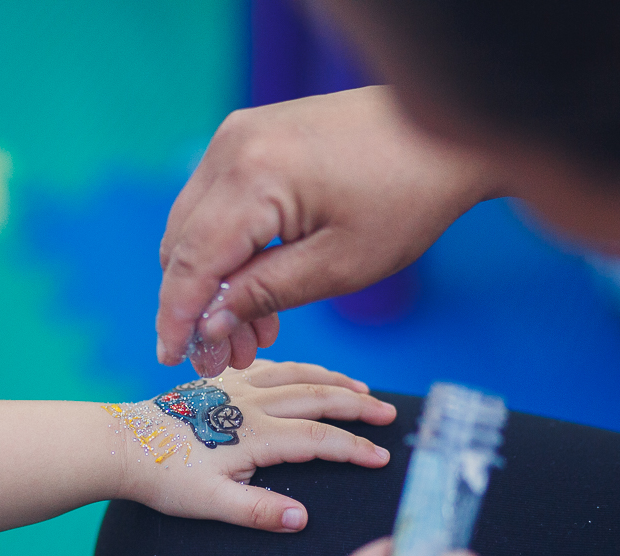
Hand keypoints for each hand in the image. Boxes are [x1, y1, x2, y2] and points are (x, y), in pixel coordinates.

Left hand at [111, 360, 395, 531]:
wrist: (121, 444)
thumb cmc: (165, 477)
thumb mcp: (211, 505)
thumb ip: (259, 512)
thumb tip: (303, 518)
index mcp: (254, 434)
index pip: (318, 438)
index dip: (354, 448)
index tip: (382, 458)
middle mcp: (251, 403)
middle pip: (317, 396)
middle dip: (358, 404)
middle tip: (389, 412)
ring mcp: (235, 388)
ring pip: (297, 374)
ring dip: (333, 379)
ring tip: (361, 387)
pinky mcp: (219, 382)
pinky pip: (269, 365)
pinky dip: (297, 366)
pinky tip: (305, 371)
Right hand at [156, 86, 498, 375]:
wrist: (447, 132)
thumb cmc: (407, 197)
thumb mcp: (339, 265)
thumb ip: (264, 295)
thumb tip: (207, 324)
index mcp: (252, 175)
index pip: (191, 260)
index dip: (176, 317)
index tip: (172, 359)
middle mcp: (231, 146)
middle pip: (183, 242)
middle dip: (197, 306)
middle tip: (223, 358)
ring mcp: (238, 135)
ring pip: (196, 225)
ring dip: (214, 281)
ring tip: (251, 333)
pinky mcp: (251, 136)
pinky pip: (219, 202)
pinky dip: (229, 247)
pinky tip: (257, 289)